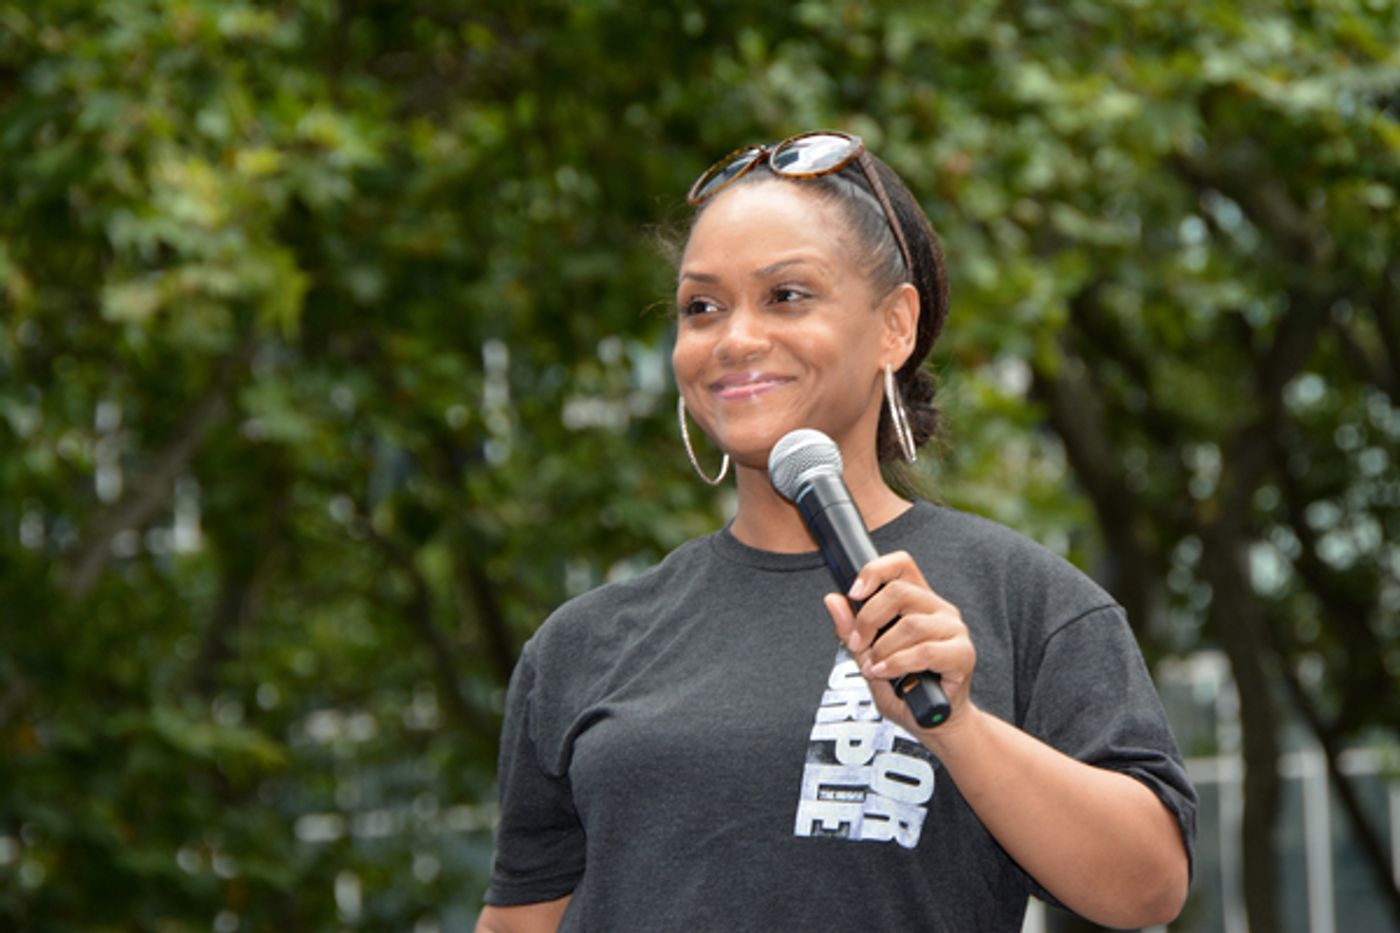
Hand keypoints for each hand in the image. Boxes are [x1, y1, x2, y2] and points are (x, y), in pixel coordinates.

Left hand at [823, 550, 977, 735]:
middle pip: (899, 592)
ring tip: (875, 666)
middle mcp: (939, 609)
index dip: (875, 571)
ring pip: (911, 624)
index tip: (853, 593)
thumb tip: (832, 600)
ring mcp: (954, 630)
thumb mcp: (867, 658)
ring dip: (883, 648)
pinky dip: (898, 663)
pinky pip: (925, 651)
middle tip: (857, 644)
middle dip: (868, 619)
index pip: (901, 565)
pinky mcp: (963, 653)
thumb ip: (850, 630)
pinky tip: (887, 673)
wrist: (931, 723)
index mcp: (918, 601)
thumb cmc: (903, 688)